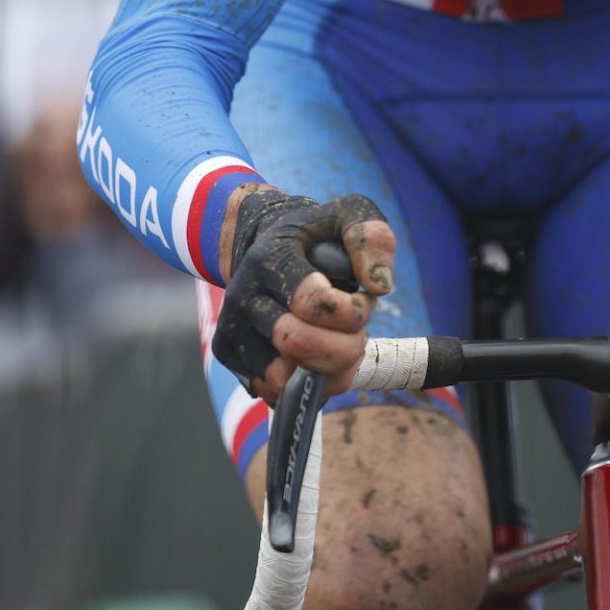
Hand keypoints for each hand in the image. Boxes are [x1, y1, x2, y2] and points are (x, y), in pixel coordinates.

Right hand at [213, 186, 396, 401]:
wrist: (263, 240)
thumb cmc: (316, 234)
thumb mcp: (349, 216)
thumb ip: (371, 239)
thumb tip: (379, 285)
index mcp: (270, 258)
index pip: (314, 303)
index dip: (354, 311)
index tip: (365, 300)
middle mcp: (242, 294)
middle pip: (298, 345)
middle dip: (344, 348)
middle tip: (357, 332)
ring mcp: (231, 327)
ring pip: (283, 379)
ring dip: (327, 372)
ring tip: (339, 347)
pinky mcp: (230, 355)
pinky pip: (273, 393)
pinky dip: (307, 388)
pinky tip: (321, 363)